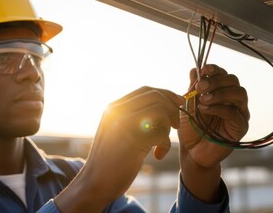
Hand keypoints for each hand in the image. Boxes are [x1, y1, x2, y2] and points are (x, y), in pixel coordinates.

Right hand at [55, 86, 182, 211]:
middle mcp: (117, 111)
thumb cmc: (110, 160)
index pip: (146, 90)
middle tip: (176, 124)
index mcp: (113, 107)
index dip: (166, 94)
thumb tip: (162, 105)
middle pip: (156, 96)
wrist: (94, 183)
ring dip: (169, 125)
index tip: (178, 104)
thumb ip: (132, 117)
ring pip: (161, 110)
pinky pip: (161, 132)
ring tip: (163, 142)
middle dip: (173, 107)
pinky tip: (158, 155)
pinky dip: (165, 144)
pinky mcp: (133, 140)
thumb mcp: (117, 131)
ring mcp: (124, 124)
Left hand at [178, 64, 248, 201]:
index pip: (223, 74)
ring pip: (239, 94)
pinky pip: (235, 114)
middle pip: (233, 81)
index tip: (203, 70)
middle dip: (216, 81)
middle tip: (200, 87)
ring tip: (203, 99)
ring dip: (220, 93)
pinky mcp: (240, 128)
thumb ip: (192, 89)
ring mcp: (239, 114)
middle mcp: (233, 101)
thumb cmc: (191, 128)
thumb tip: (194, 70)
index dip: (215, 69)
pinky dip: (219, 108)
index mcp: (221, 92)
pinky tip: (205, 109)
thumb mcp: (188, 106)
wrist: (192, 152)